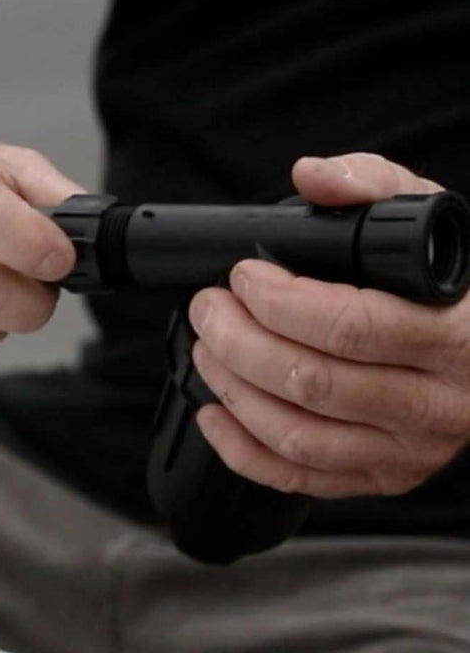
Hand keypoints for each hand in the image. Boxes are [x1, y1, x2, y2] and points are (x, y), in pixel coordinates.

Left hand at [189, 151, 469, 497]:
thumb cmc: (456, 286)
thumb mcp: (428, 219)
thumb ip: (371, 186)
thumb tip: (314, 175)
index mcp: (456, 335)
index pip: (351, 327)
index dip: (280, 302)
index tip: (244, 277)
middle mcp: (439, 401)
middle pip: (312, 382)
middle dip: (239, 340)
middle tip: (211, 308)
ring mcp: (411, 448)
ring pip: (299, 435)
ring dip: (233, 390)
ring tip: (208, 347)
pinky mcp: (385, 475)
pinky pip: (301, 477)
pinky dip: (242, 449)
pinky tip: (214, 412)